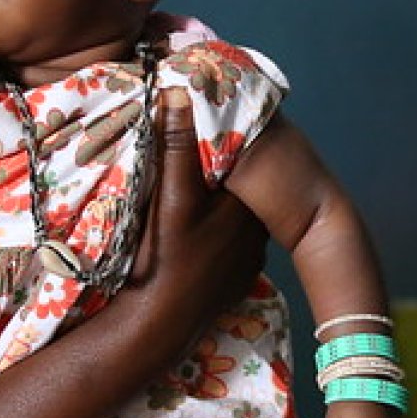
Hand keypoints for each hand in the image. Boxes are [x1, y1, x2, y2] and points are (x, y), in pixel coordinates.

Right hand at [127, 89, 267, 317]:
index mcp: (248, 205)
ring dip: (217, 204)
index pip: (242, 161)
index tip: (200, 127)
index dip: (221, 142)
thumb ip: (175, 144)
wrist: (159, 325)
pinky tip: (193, 233)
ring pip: (234, 217)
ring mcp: (249, 259)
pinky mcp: (236, 280)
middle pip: (239, 189)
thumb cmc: (166, 258)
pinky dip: (214, 234)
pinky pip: (228, 243)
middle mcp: (258, 231)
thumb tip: (180, 92)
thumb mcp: (169, 195)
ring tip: (190, 192)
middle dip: (219, 172)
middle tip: (189, 157)